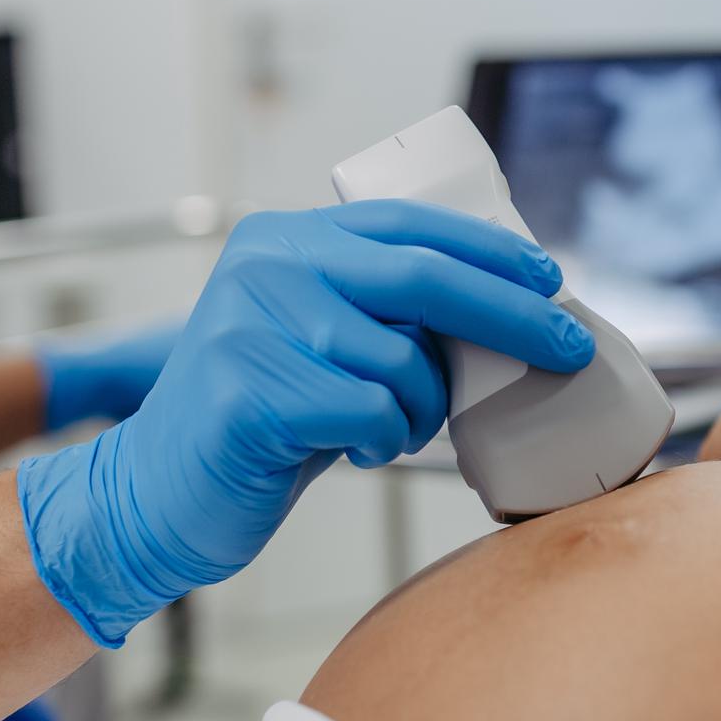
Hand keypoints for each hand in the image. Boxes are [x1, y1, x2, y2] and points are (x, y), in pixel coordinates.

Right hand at [17, 202, 594, 645]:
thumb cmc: (260, 425)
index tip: (551, 278)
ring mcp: (250, 325)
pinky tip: (354, 450)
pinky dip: (384, 441)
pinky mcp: (248, 392)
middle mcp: (264, 266)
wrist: (154, 496)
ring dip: (421, 407)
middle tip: (566, 347)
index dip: (489, 250)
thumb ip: (384, 311)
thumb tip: (508, 302)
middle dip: (512, 314)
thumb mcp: (319, 344)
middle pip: (423, 277)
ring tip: (389, 429)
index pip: (409, 224)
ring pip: (402, 359)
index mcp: (284, 240)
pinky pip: (370, 413)